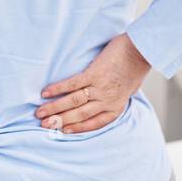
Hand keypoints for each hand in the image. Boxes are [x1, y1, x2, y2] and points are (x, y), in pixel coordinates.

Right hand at [36, 34, 150, 134]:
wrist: (141, 49)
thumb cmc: (136, 67)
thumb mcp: (129, 89)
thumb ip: (117, 97)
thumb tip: (107, 100)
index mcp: (116, 107)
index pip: (94, 123)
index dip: (76, 128)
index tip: (62, 131)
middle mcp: (107, 100)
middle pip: (79, 114)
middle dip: (60, 121)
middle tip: (44, 125)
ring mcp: (100, 88)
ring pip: (73, 102)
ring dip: (54, 108)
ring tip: (40, 113)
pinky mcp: (95, 73)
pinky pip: (73, 84)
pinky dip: (58, 89)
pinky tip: (45, 93)